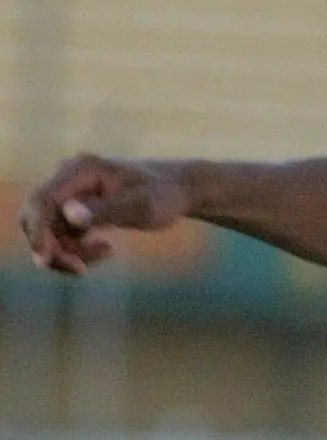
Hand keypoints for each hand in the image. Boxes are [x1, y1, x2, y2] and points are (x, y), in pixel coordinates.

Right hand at [18, 154, 191, 274]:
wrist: (178, 190)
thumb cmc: (165, 195)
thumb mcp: (143, 206)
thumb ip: (106, 210)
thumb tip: (70, 215)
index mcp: (82, 169)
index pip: (41, 200)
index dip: (37, 230)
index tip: (46, 259)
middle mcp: (68, 177)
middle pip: (36, 218)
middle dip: (52, 248)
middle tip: (81, 269)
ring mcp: (69, 193)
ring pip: (47, 232)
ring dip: (68, 252)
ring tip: (106, 252)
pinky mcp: (73, 208)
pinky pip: (59, 236)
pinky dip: (74, 251)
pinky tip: (106, 250)